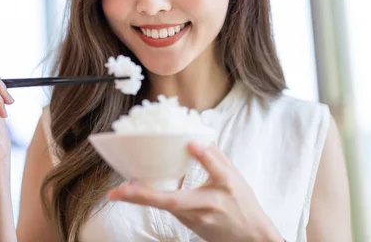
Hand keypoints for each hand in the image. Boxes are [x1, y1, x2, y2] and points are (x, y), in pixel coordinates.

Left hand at [108, 143, 282, 241]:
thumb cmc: (243, 204)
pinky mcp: (189, 224)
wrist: (251, 237)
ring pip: (166, 207)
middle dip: (144, 196)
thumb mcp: (235, 177)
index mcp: (225, 186)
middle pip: (174, 201)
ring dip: (141, 200)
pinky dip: (151, 201)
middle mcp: (208, 204)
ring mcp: (196, 218)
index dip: (205, 156)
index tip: (192, 143)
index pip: (216, 169)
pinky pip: (168, 209)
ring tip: (119, 192)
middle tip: (120, 191)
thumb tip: (196, 139)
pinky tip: (134, 195)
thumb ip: (216, 157)